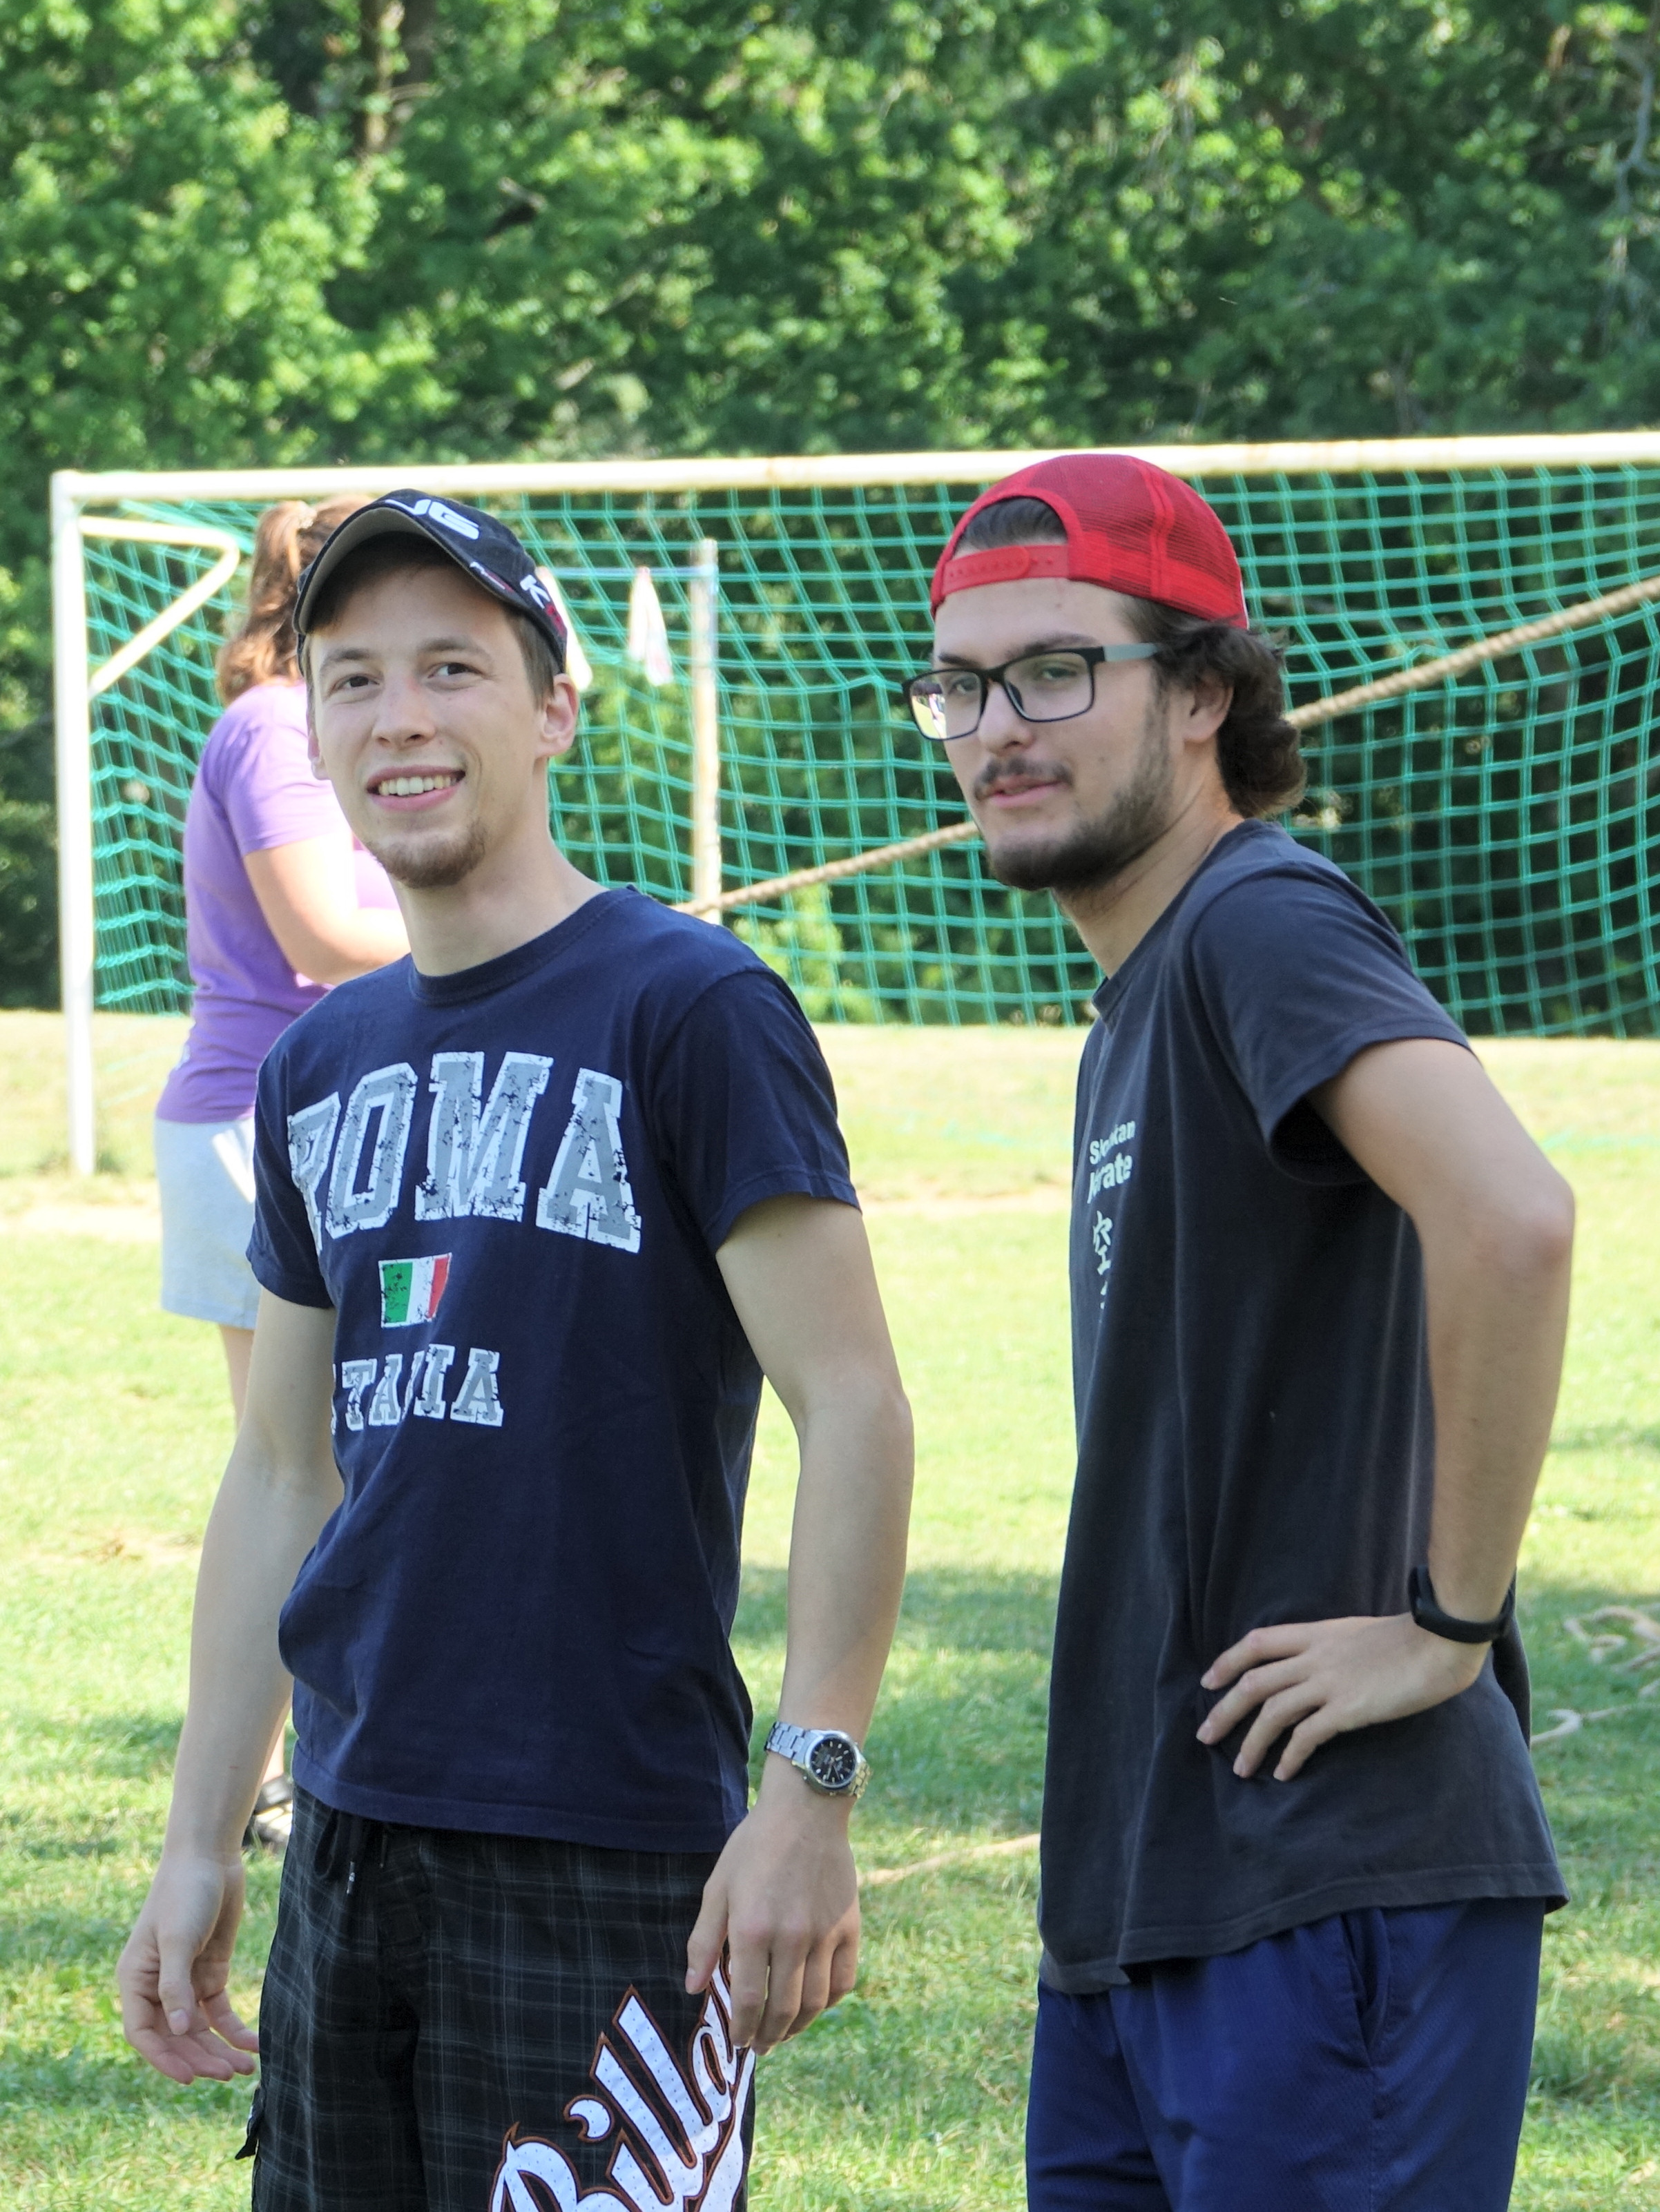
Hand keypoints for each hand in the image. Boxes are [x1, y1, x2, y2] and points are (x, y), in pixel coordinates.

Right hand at [118, 1851, 259, 2083]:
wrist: (210, 1857)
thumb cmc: (185, 1893)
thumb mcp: (178, 1939)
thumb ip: (176, 1986)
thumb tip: (181, 2031)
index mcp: (137, 1980)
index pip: (144, 2033)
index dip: (163, 2059)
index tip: (188, 2078)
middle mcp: (159, 1987)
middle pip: (176, 2037)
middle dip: (200, 2059)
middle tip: (228, 2074)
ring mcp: (186, 1983)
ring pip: (200, 2031)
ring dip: (219, 2051)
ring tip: (246, 2070)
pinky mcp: (211, 1974)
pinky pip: (220, 2012)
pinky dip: (235, 2030)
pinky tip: (254, 2044)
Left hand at [686, 1761, 859, 2053]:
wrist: (806, 1809)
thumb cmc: (755, 1845)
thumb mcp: (718, 1887)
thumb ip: (703, 1940)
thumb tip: (693, 1988)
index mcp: (753, 1930)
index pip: (747, 2001)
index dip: (742, 2029)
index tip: (738, 2041)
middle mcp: (791, 1938)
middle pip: (782, 2010)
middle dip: (768, 2037)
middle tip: (760, 2047)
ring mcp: (825, 1935)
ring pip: (814, 2002)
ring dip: (797, 2027)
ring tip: (785, 2034)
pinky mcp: (849, 1927)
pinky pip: (843, 1981)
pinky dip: (829, 2002)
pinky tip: (815, 2005)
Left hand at [1198, 1613, 1488, 1781]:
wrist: (1440, 1643)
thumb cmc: (1408, 1640)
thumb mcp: (1357, 1633)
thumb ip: (1331, 1648)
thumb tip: (1316, 1667)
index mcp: (1316, 1634)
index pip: (1257, 1643)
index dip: (1227, 1661)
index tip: (1209, 1681)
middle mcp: (1314, 1657)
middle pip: (1253, 1682)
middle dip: (1224, 1710)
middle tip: (1204, 1736)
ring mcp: (1330, 1682)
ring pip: (1272, 1712)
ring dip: (1251, 1743)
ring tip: (1240, 1768)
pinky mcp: (1348, 1708)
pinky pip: (1307, 1735)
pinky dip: (1289, 1756)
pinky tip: (1283, 1773)